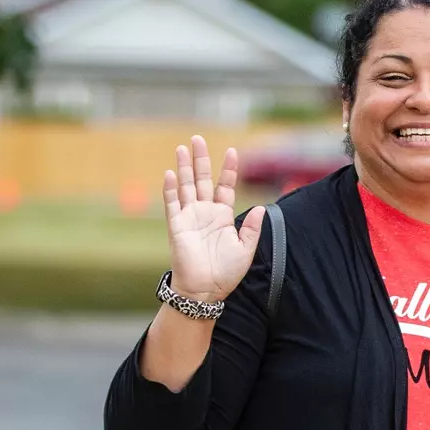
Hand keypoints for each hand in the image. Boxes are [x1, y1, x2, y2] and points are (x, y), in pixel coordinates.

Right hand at [163, 136, 263, 302]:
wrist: (205, 291)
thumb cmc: (226, 273)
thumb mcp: (245, 250)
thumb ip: (252, 228)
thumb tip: (259, 208)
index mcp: (222, 216)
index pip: (225, 186)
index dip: (228, 169)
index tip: (232, 151)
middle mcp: (205, 212)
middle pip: (202, 179)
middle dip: (200, 159)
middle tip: (198, 139)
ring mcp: (189, 217)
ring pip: (186, 186)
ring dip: (183, 167)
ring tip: (182, 148)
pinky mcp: (176, 226)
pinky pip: (172, 203)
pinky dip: (170, 189)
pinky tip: (170, 173)